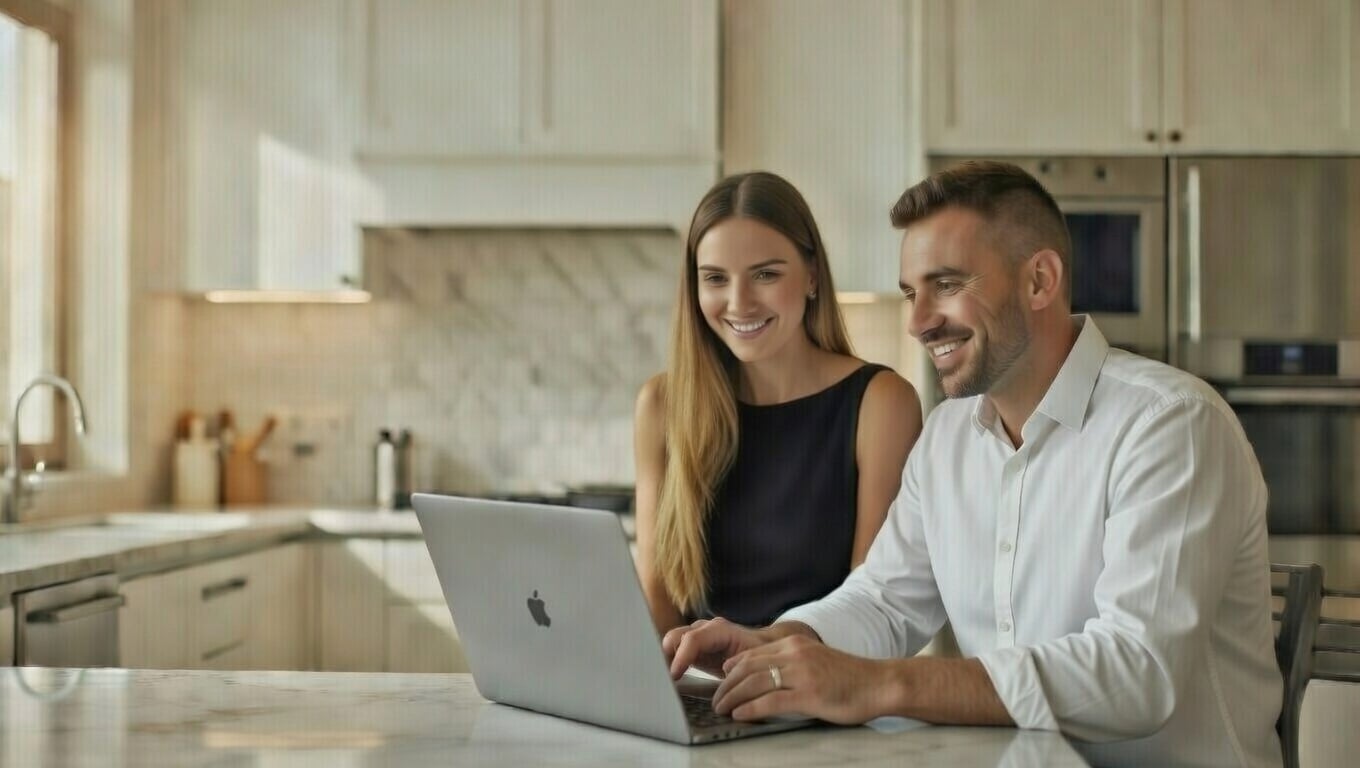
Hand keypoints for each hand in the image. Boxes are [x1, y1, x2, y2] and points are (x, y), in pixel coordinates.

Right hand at [661, 617, 770, 679]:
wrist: (762, 647)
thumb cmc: (759, 655)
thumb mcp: (751, 662)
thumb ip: (737, 667)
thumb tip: (724, 677)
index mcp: (719, 630)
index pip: (693, 639)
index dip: (681, 657)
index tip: (674, 676)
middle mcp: (704, 628)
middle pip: (675, 637)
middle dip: (667, 657)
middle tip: (665, 681)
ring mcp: (696, 635)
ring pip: (671, 643)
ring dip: (666, 661)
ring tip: (665, 682)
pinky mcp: (691, 647)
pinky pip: (674, 651)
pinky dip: (669, 663)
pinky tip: (670, 680)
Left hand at [713, 634, 892, 724]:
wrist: (879, 684)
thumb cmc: (849, 679)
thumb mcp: (815, 662)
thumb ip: (790, 665)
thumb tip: (763, 679)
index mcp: (794, 643)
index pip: (752, 653)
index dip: (732, 669)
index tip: (721, 682)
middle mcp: (794, 653)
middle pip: (747, 666)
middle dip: (726, 685)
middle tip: (716, 700)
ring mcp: (801, 673)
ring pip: (753, 682)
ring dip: (732, 697)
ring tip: (721, 709)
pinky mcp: (809, 694)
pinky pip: (770, 700)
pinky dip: (750, 708)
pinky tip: (740, 715)